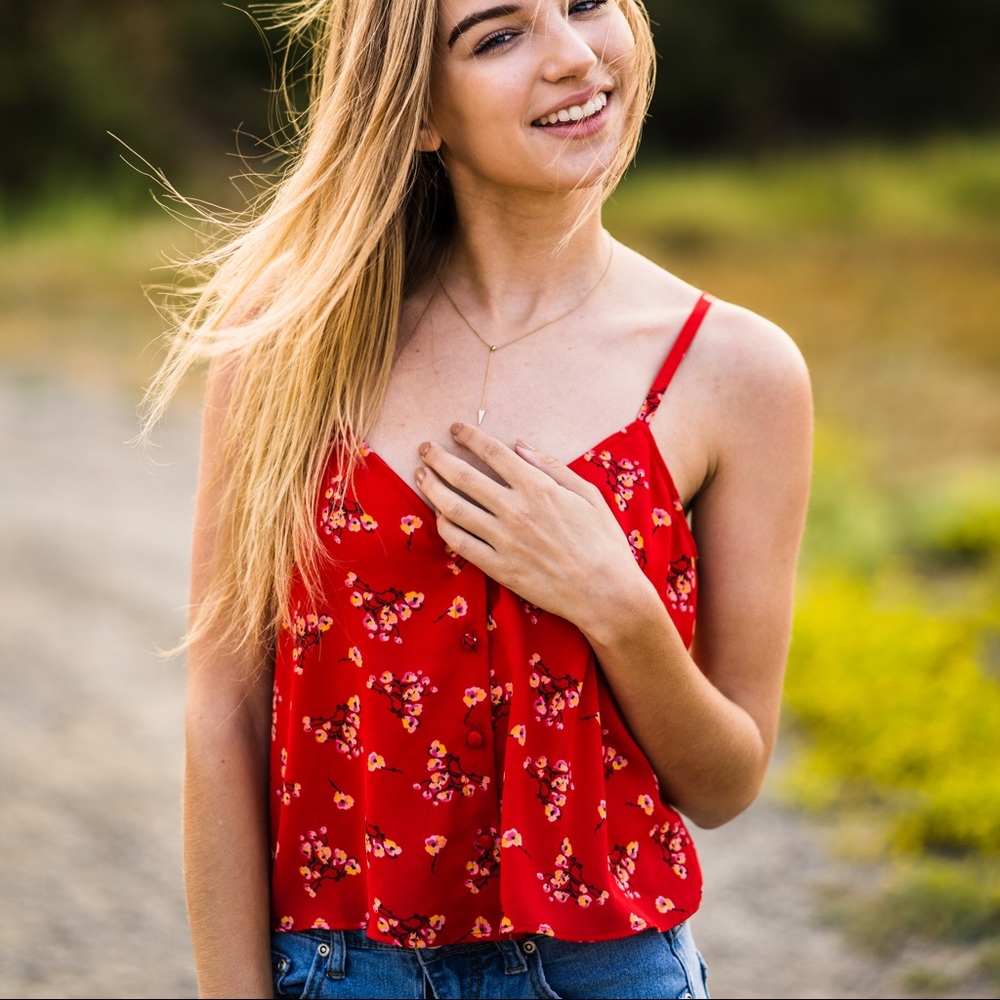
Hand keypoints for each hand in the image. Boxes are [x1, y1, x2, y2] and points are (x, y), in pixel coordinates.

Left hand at [414, 422, 641, 624]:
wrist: (606, 593)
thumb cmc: (603, 542)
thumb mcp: (588, 494)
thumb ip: (552, 467)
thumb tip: (520, 445)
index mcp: (538, 488)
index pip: (493, 452)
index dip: (469, 436)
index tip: (455, 429)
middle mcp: (515, 510)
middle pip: (463, 476)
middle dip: (439, 457)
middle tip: (425, 448)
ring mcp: (503, 540)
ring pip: (453, 508)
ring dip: (432, 487)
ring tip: (421, 475)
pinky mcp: (497, 568)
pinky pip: (459, 543)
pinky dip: (444, 526)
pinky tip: (439, 515)